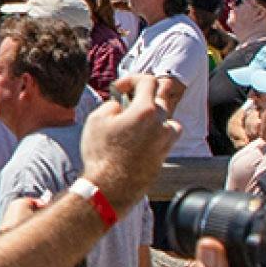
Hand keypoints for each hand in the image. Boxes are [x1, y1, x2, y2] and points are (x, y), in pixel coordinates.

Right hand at [79, 67, 183, 209]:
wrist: (111, 187)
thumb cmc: (102, 154)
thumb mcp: (96, 120)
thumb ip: (111, 105)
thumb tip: (119, 106)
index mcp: (145, 110)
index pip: (148, 81)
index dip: (132, 79)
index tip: (120, 89)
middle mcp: (160, 123)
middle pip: (162, 96)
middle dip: (145, 94)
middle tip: (130, 100)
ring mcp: (165, 140)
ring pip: (169, 118)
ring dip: (156, 115)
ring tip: (139, 121)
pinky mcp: (164, 155)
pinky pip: (167, 137)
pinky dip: (157, 132)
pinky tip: (142, 138)